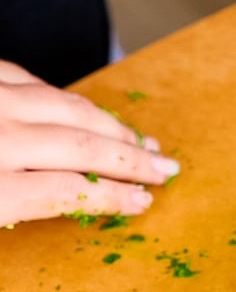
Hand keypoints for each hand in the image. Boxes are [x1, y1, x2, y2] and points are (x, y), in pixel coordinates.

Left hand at [0, 60, 179, 226]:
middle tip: (164, 168)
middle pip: (82, 148)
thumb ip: (9, 210)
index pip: (69, 192)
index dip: (113, 199)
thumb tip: (61, 203)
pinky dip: (68, 100)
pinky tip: (84, 111)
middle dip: (132, 160)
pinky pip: (34, 81)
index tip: (142, 201)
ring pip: (70, 109)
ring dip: (112, 126)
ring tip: (141, 140)